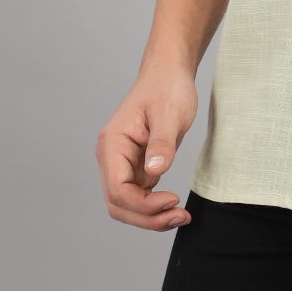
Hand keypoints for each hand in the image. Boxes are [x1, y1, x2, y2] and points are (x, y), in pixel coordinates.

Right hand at [95, 59, 197, 230]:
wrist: (169, 73)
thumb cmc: (167, 87)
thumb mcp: (170, 113)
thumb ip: (161, 144)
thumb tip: (155, 173)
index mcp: (112, 144)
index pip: (118, 189)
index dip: (144, 204)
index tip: (173, 200)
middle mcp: (111, 157)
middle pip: (119, 204)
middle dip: (148, 217)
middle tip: (180, 217)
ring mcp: (121, 164)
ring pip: (127, 205)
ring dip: (150, 217)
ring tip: (180, 216)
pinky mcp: (134, 166)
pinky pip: (138, 196)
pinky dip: (154, 207)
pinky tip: (173, 206)